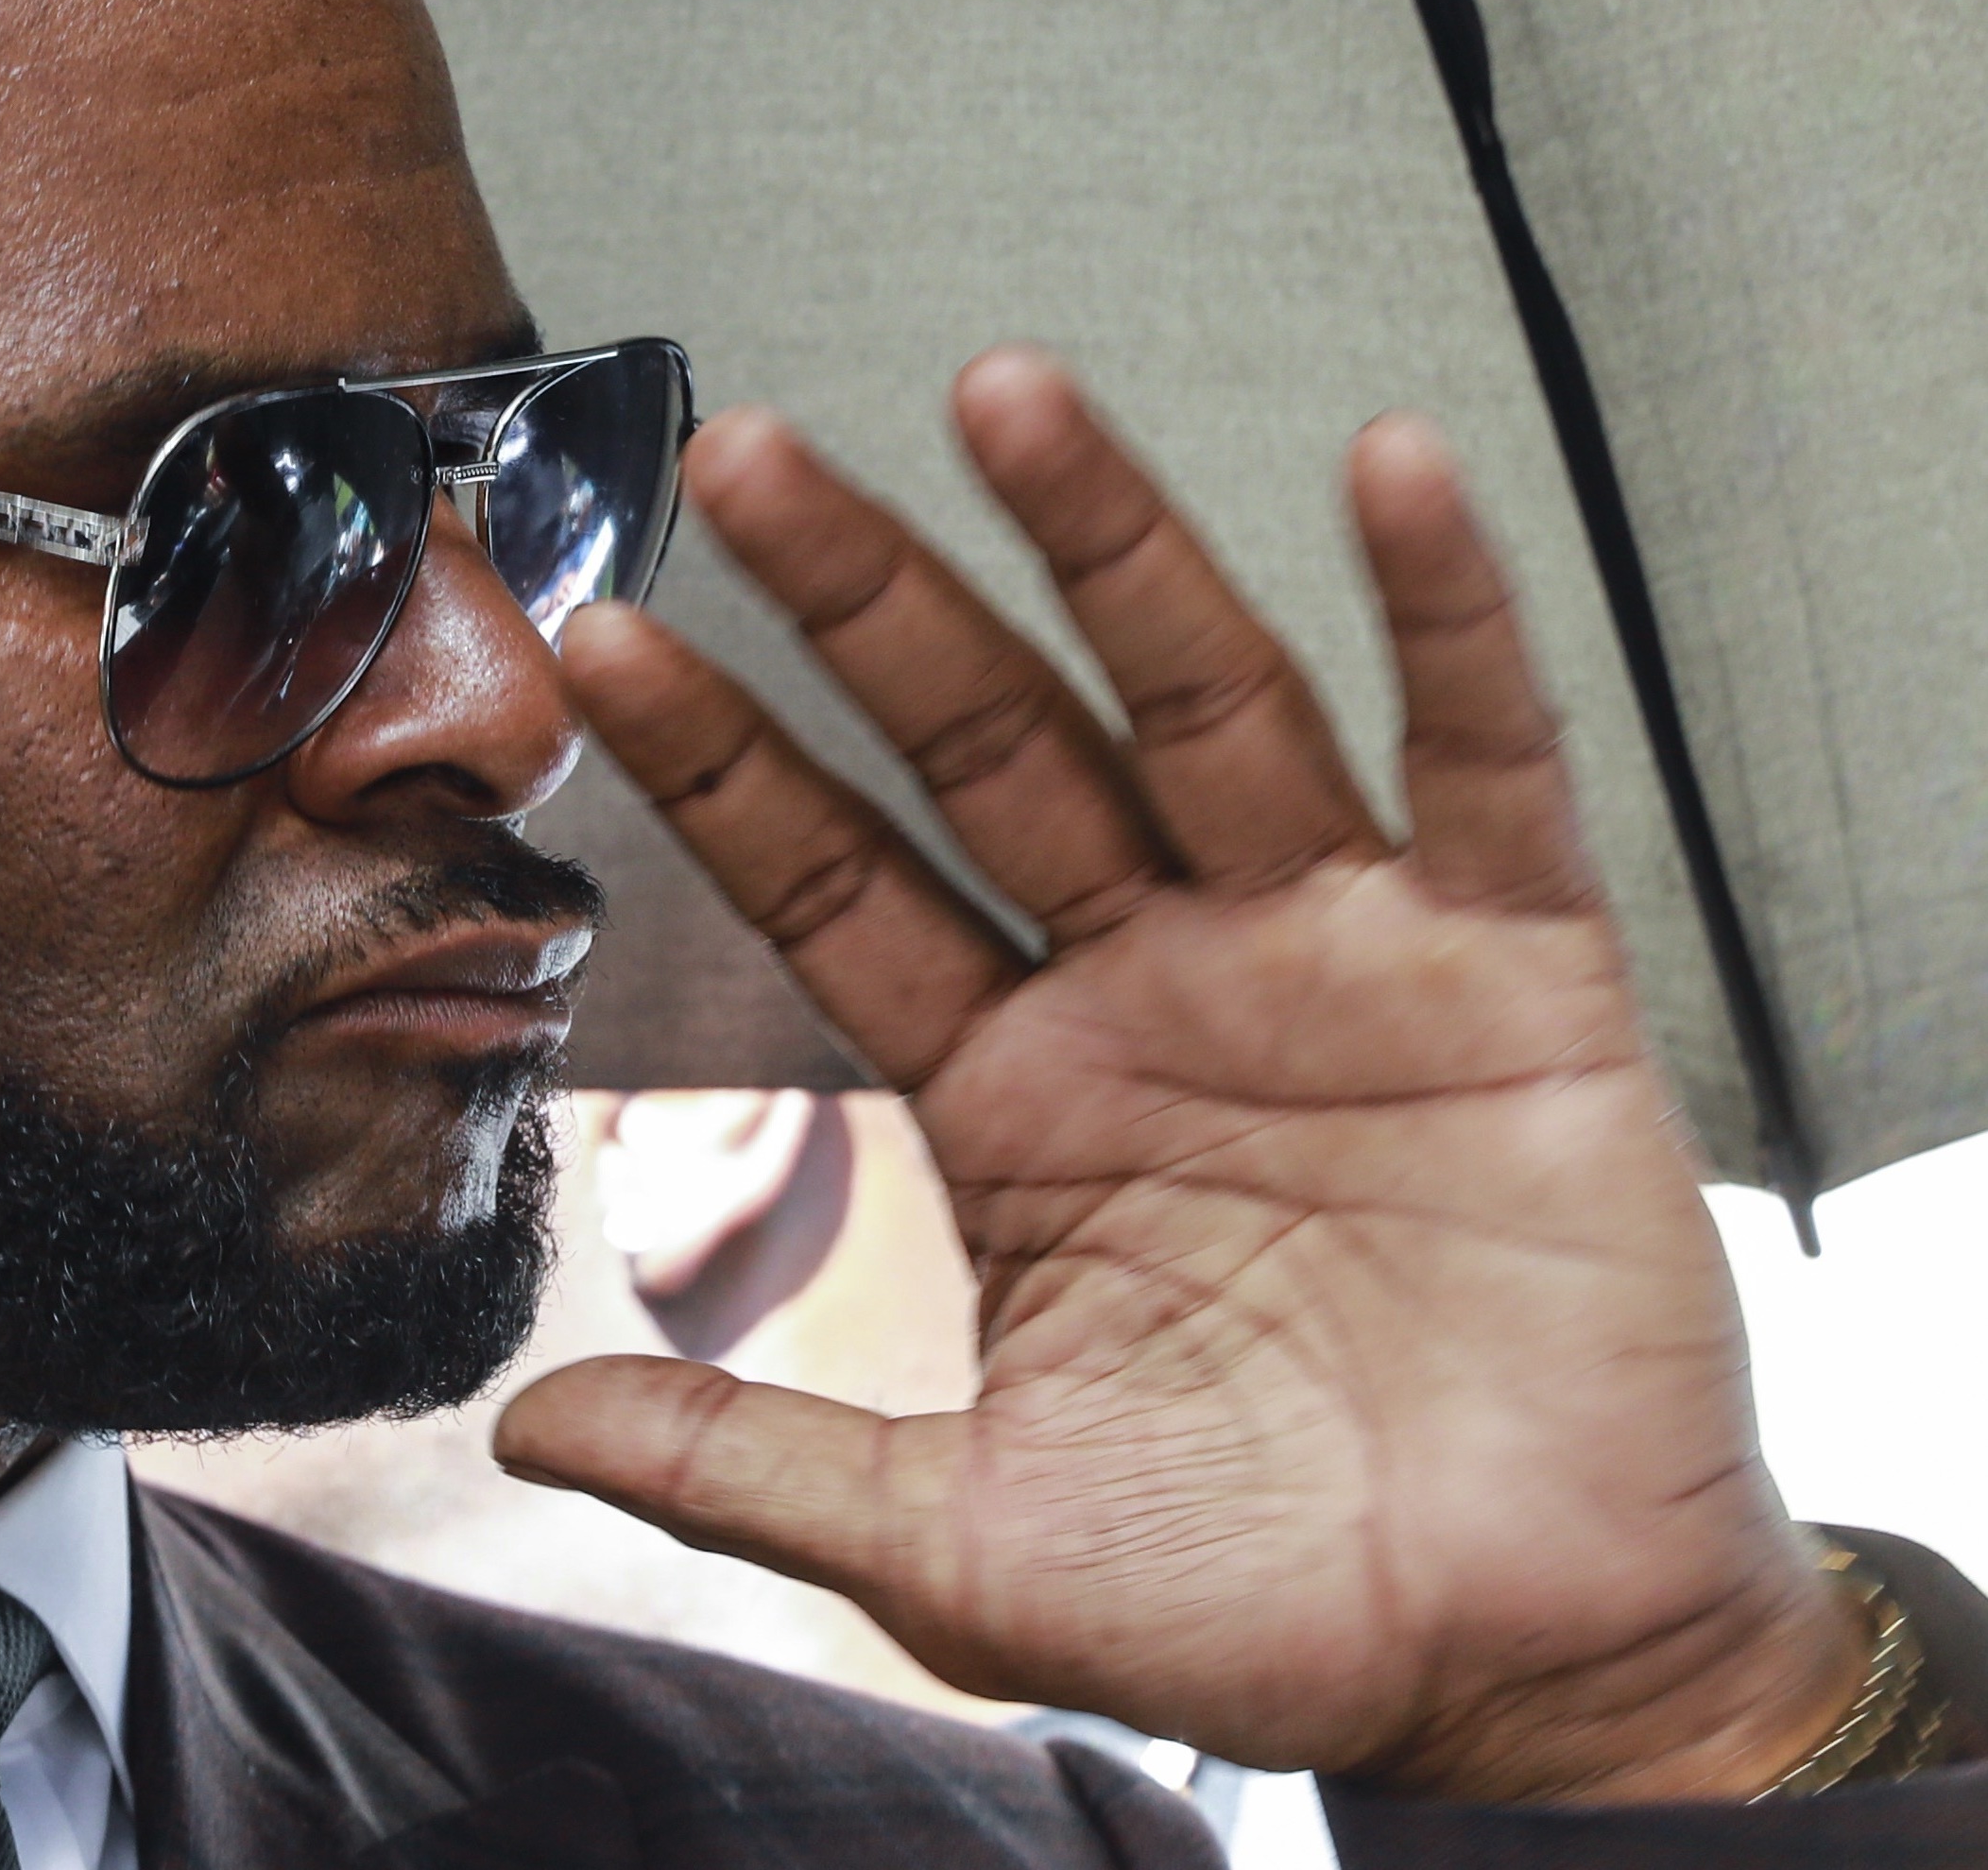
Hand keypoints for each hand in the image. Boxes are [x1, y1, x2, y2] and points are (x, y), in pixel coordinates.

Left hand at [495, 351, 1863, 1801]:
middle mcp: (1154, 985)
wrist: (1530, 1669)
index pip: (837, 883)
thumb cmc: (1257, 1597)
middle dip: (872, 598)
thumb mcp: (968, 1544)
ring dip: (1109, 541)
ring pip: (1203, 700)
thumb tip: (526, 1422)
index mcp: (1015, 1091)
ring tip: (1001, 388)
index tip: (604, 635)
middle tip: (747, 450)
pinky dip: (1448, 618)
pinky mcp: (1519, 973)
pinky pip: (1480, 763)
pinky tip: (1391, 471)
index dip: (728, 760)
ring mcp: (1331, 958)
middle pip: (990, 743)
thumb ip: (753, 1460)